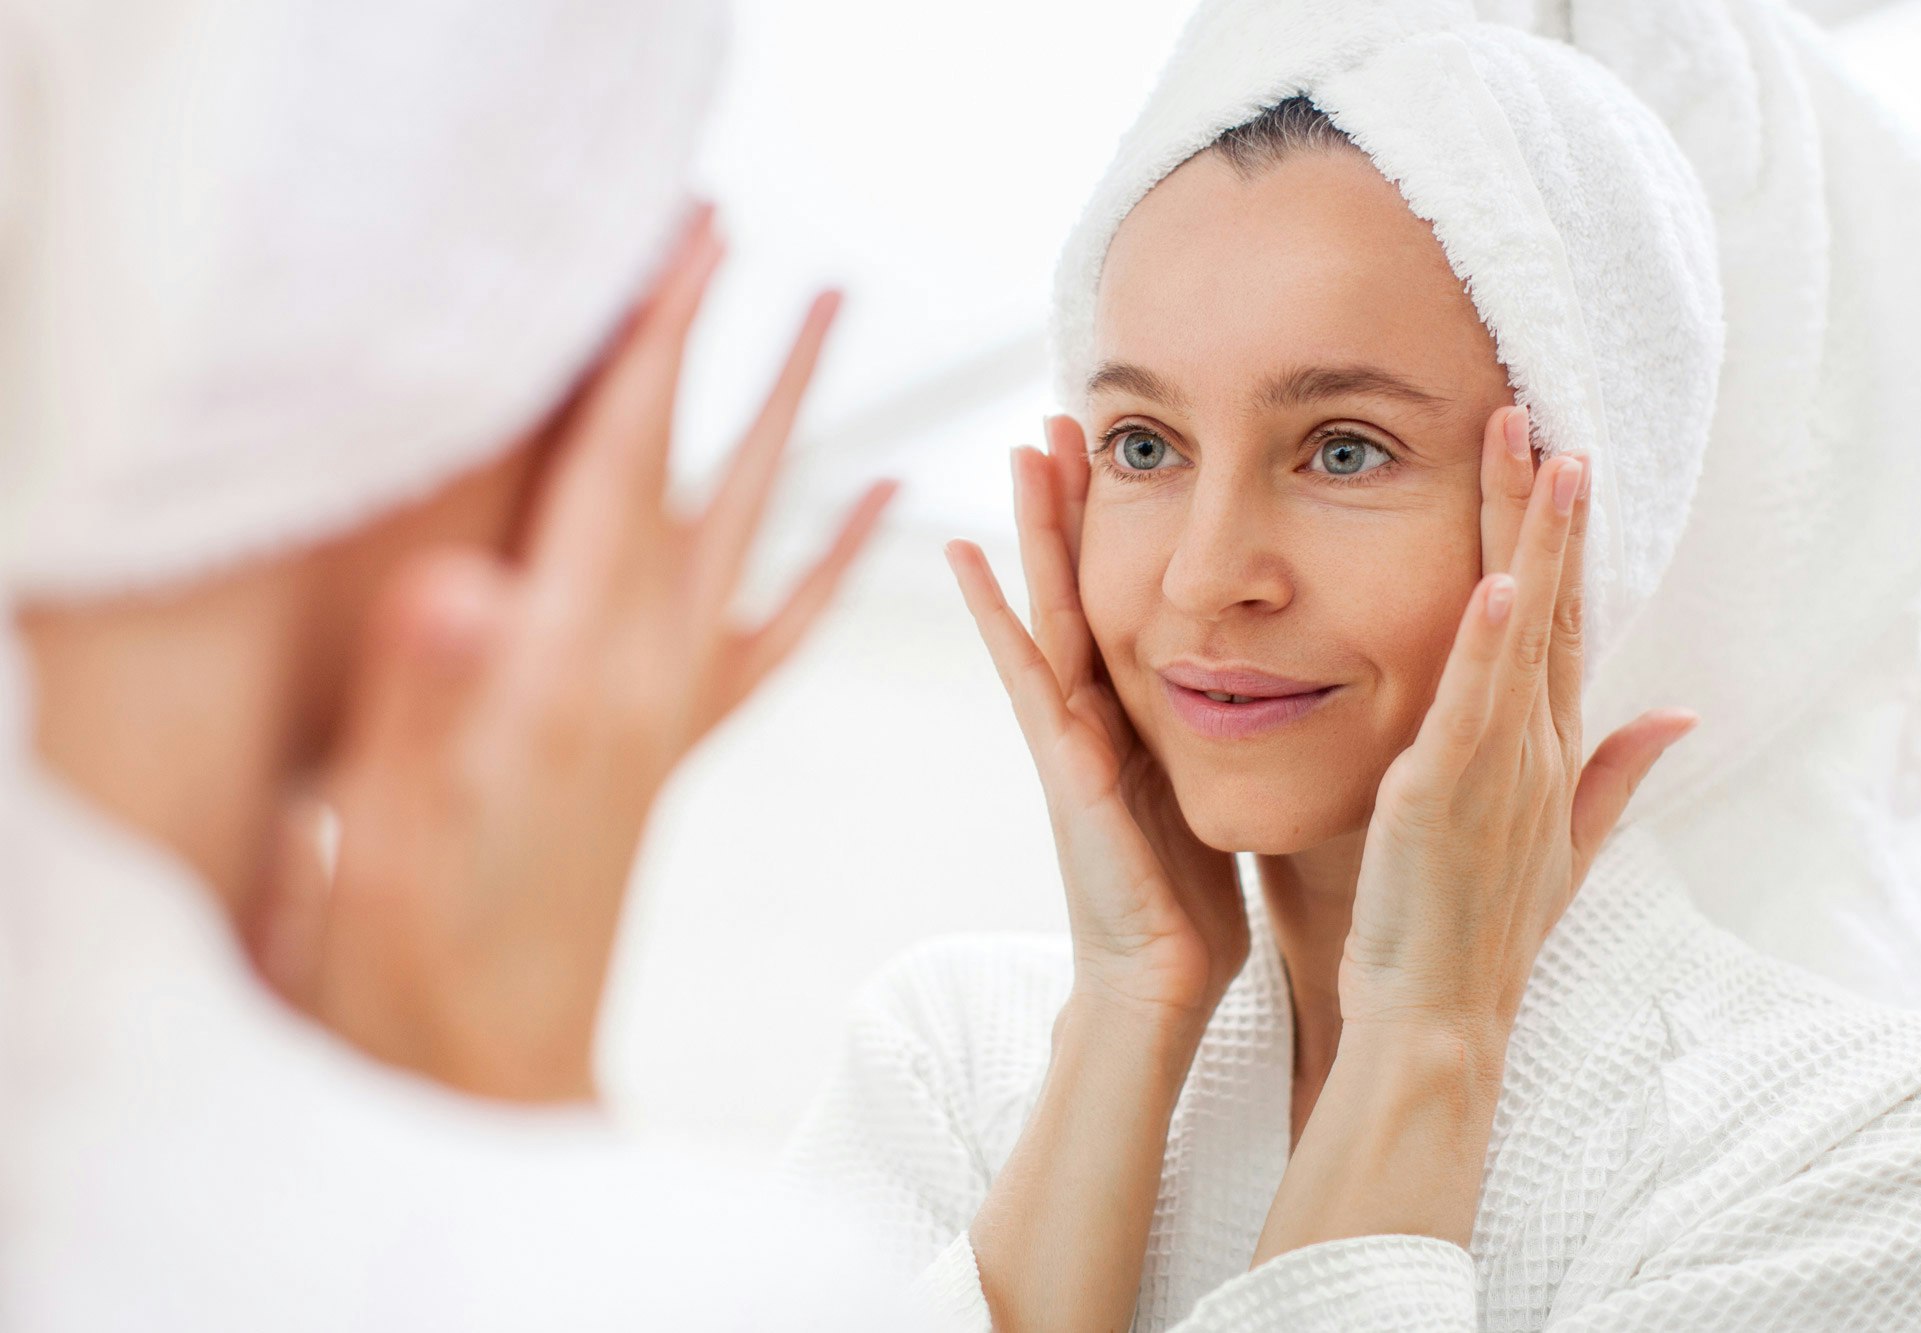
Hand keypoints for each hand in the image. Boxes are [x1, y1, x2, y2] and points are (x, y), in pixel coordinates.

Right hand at [246, 205, 896, 1101]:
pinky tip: (882, 499)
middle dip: (734, 357)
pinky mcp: (675, 744)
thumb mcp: (395, 834)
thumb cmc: (421, 963)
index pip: (619, 473)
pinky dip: (827, 560)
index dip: (645, 349)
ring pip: (755, 535)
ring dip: (796, 424)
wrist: (491, 1064)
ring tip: (837, 323)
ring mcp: (669, 706)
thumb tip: (458, 586)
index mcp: (575, 675)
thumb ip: (429, 703)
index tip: (686, 238)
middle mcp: (643, 675)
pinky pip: (775, 634)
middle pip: (708, 481)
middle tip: (787, 252)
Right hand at [951, 417, 1245, 1332]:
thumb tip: (1277, 685)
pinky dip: (994, 616)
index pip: (1127, 600)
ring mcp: (1068, 735)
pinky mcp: (1061, 764)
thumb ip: (1229, 735)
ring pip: (1048, 610)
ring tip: (1022, 449)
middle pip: (1080, 585)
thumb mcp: (1218, 791)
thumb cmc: (1192, 899)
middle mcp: (1095, 713)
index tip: (1120, 454)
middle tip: (1059, 416)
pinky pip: (1027, 674)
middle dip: (1068, 506)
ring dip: (1033, 532)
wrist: (1158, 982)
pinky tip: (969, 559)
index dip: (1119, 530)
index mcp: (1138, 715)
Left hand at [1337, 405, 1694, 1045]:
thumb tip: (1677, 713)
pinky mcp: (1448, 792)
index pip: (1565, 625)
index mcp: (1550, 751)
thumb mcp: (1561, 844)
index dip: (1566, 542)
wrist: (1441, 1015)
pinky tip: (1498, 582)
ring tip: (1536, 456)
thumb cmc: (1481, 929)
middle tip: (1538, 416)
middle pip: (1552, 607)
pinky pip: (1474, 707)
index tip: (1560, 462)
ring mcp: (1498, 767)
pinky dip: (1487, 644)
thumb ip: (1615, 774)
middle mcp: (1536, 748)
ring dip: (1530, 543)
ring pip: (1522, 635)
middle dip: (1546, 511)